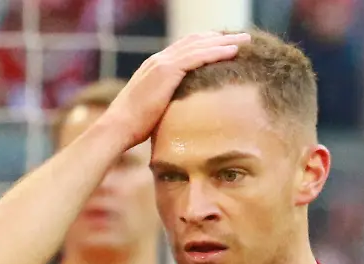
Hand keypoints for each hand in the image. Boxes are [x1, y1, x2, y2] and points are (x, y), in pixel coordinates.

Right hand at [102, 31, 250, 148]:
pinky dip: (216, 52)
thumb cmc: (134, 126)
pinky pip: (197, 57)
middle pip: (196, 41)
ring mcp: (162, 63)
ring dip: (225, 41)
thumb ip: (166, 103)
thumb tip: (180, 114)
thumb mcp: (154, 109)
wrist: (118, 127)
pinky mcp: (167, 71)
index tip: (225, 44)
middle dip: (220, 38)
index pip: (185, 48)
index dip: (206, 44)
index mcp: (155, 66)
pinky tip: (233, 51)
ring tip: (245, 40)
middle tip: (242, 37)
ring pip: (200, 45)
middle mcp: (159, 60)